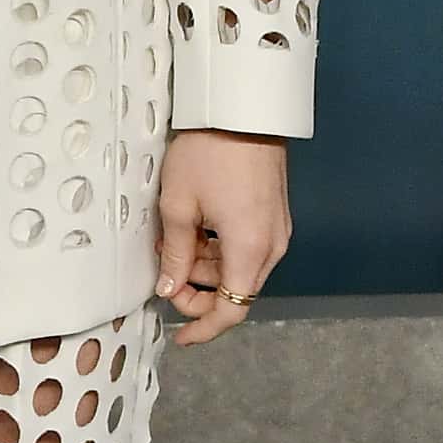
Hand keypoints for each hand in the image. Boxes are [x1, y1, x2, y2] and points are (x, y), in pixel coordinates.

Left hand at [154, 129, 291, 345]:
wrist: (242, 107)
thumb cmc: (210, 152)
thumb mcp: (178, 206)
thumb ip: (175, 255)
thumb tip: (168, 287)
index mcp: (250, 250)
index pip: (231, 311)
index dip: (204, 328)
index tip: (180, 336)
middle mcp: (271, 246)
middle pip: (236, 292)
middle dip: (199, 293)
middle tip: (165, 277)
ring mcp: (276, 229)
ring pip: (240, 269)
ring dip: (207, 269)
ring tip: (174, 242)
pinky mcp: (273, 213)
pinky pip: (247, 247)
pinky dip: (220, 249)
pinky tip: (195, 230)